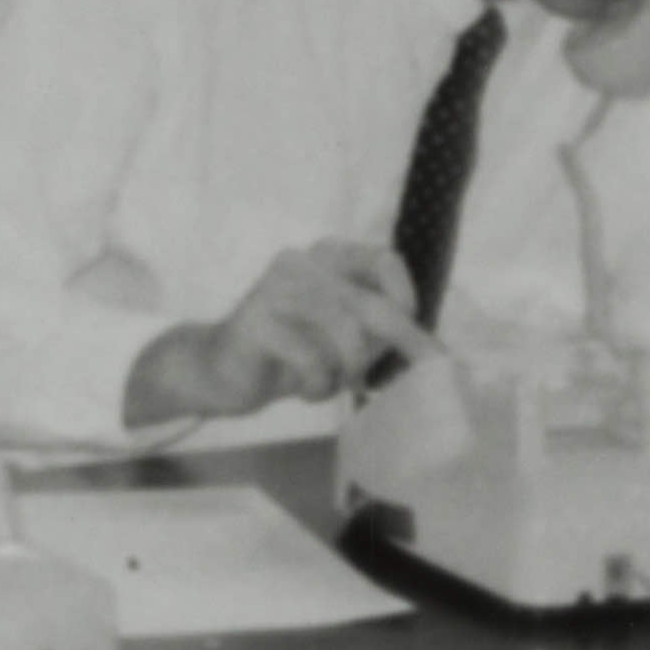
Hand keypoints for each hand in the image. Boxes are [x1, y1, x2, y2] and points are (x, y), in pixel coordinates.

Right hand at [124, 239, 430, 430]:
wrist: (219, 372)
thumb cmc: (289, 354)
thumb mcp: (342, 338)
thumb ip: (378, 331)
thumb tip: (430, 349)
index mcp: (326, 258)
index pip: (384, 260)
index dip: (406, 296)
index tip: (413, 335)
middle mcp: (301, 263)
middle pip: (368, 302)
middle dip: (399, 342)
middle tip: (420, 373)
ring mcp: (275, 288)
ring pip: (343, 330)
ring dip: (348, 369)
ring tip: (336, 385)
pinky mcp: (256, 321)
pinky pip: (310, 358)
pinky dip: (319, 384)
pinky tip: (308, 392)